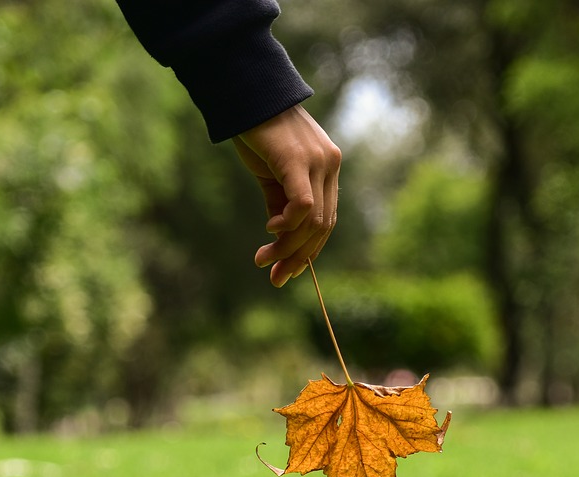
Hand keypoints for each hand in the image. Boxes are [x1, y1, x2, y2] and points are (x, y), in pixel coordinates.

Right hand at [234, 105, 341, 286]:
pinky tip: (269, 230)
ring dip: (287, 247)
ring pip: (312, 221)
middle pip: (322, 227)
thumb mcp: (272, 175)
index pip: (326, 221)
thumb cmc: (258, 133)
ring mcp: (319, 162)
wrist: (247, 96)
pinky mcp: (299, 160)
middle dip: (298, 258)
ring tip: (263, 259)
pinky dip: (287, 225)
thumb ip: (280, 204)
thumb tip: (280, 238)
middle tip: (275, 277)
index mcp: (328, 169)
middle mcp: (330, 165)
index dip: (308, 251)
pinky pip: (302, 205)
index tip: (286, 271)